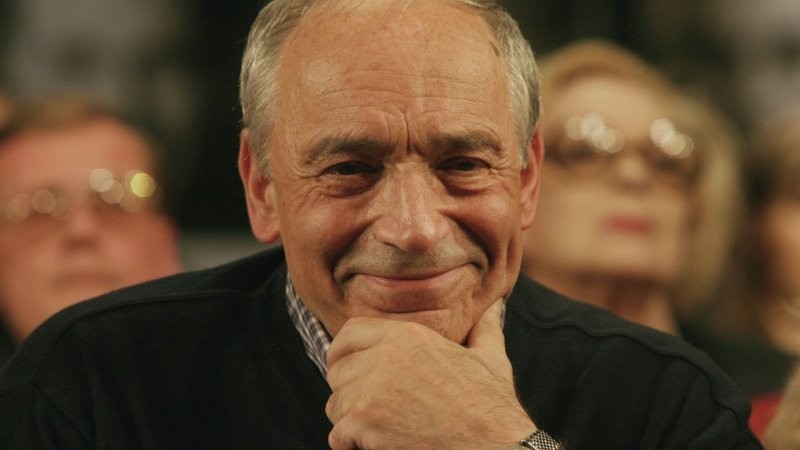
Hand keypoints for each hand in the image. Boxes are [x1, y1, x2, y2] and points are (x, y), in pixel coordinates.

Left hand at [325, 299, 535, 448]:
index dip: (343, 352)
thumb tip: (494, 306)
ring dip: (351, 420)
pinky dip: (352, 445)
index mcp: (408, 335)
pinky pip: (337, 435)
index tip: (347, 366)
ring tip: (379, 427)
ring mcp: (370, 390)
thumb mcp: (490, 359)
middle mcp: (384, 357)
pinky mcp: (364, 423)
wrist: (494, 447)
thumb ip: (484, 329)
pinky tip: (376, 446)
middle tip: (370, 407)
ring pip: (335, 405)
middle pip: (337, 371)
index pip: (350, 332)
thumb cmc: (491, 407)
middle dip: (349, 391)